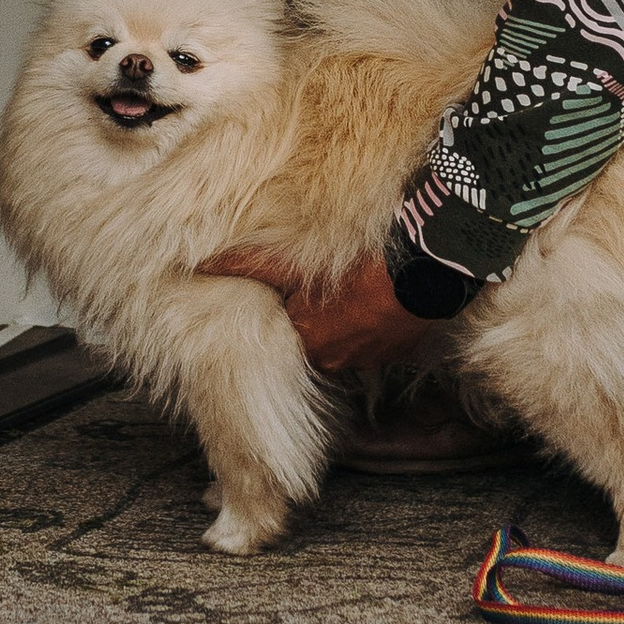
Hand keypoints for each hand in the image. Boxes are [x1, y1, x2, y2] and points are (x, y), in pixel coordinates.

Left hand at [198, 245, 428, 377]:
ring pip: (351, 340)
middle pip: (321, 338)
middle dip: (324, 316)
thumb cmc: (355, 268)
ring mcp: (372, 359)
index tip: (305, 287)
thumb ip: (249, 265)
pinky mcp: (400, 352)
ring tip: (359, 288)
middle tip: (333, 285)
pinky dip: (379, 323)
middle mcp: (337, 360)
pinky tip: (382, 297)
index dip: (298, 307)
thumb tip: (203, 263)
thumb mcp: (294, 264)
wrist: (420, 270)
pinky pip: (381, 340)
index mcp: (309, 343)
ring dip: (352, 320)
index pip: (293, 331)